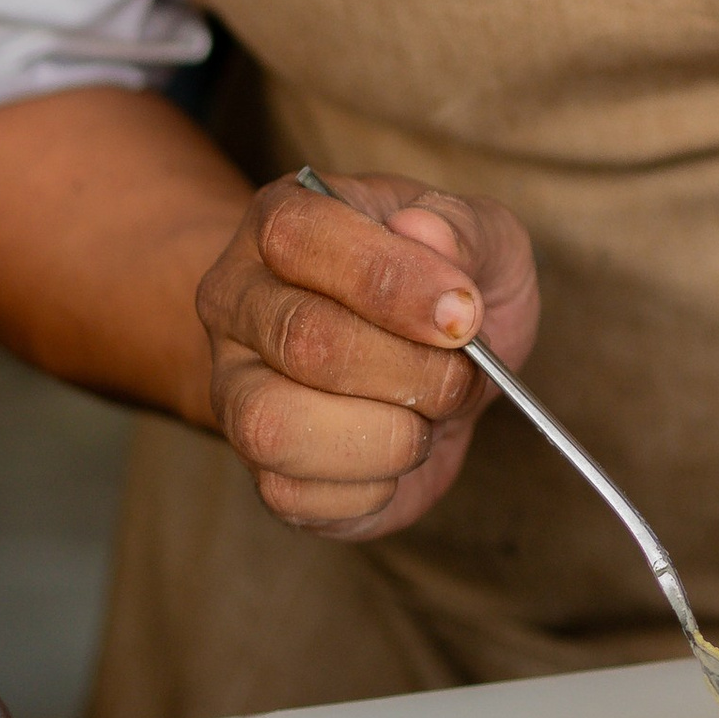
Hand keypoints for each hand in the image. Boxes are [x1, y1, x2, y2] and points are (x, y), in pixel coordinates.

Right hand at [199, 169, 539, 539]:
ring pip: (274, 426)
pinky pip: (293, 495)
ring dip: (386, 435)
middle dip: (410, 369)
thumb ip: (464, 227)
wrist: (435, 363)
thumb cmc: (448, 289)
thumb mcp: (482, 238)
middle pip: (302, 340)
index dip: (390, 280)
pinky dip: (374, 486)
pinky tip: (402, 452)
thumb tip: (424, 232)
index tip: (465, 313)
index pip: (301, 238)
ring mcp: (235, 389)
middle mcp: (238, 303)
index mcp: (281, 222)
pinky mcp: (258, 470)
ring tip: (427, 419)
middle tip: (462, 373)